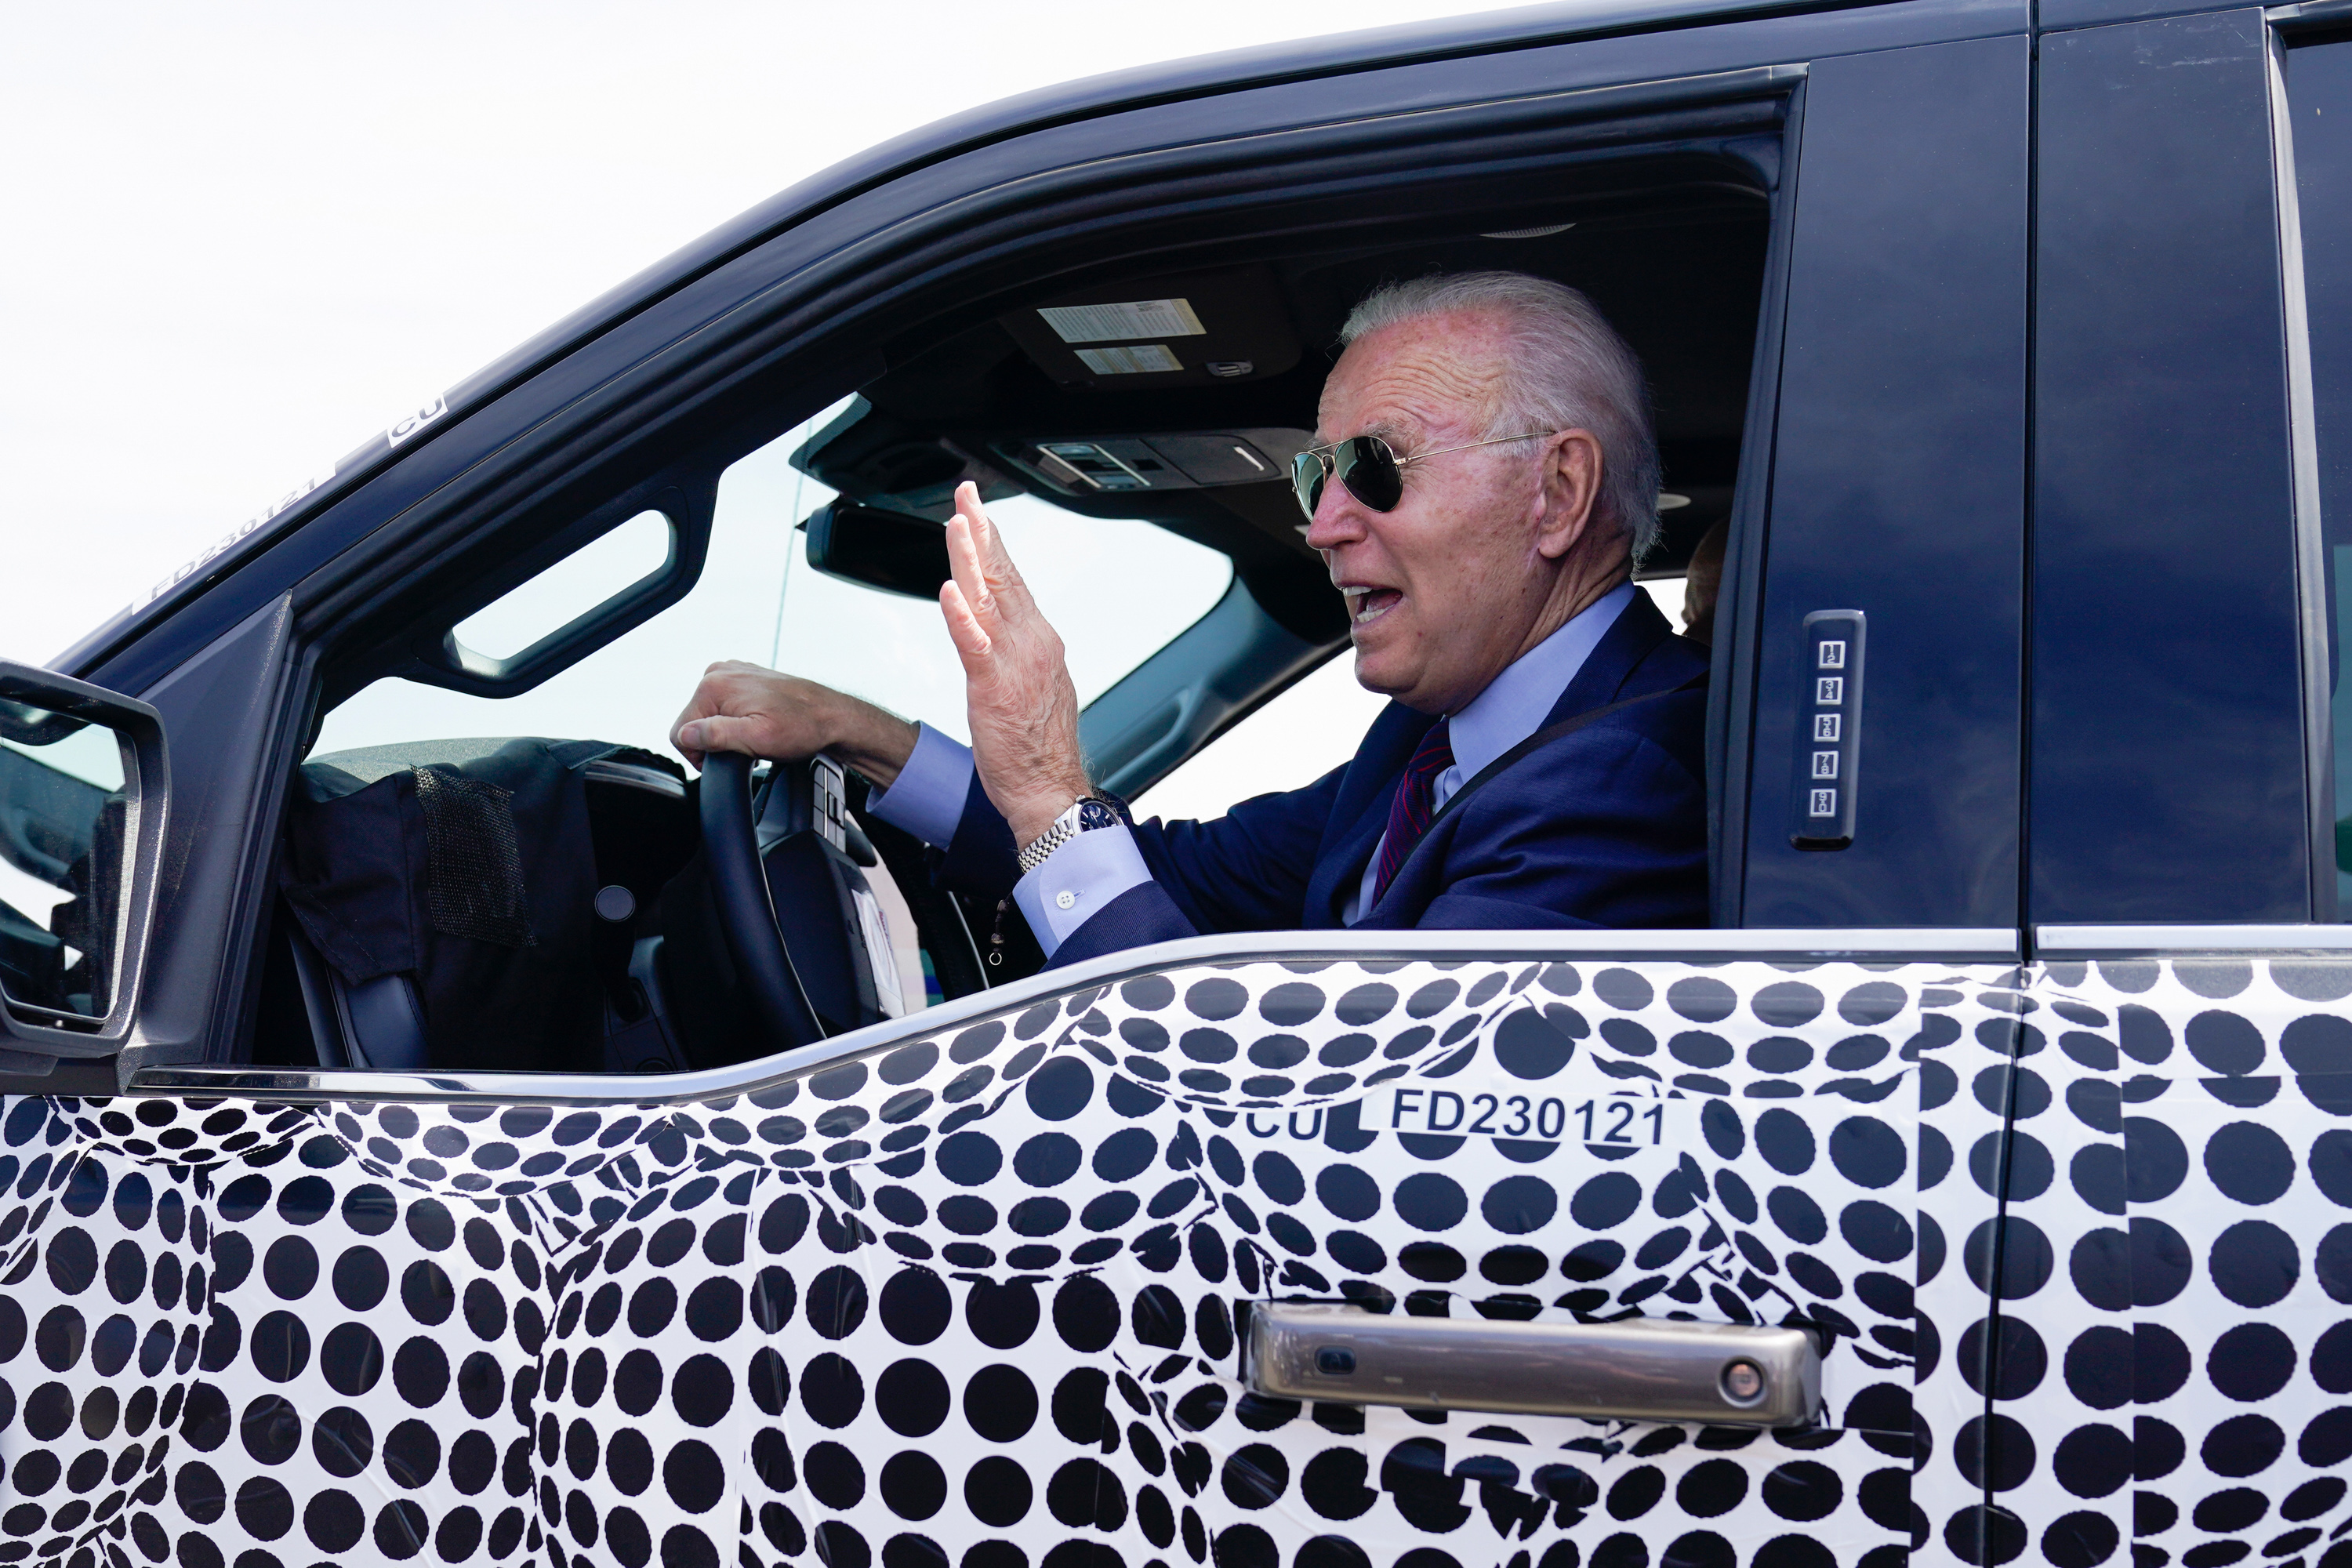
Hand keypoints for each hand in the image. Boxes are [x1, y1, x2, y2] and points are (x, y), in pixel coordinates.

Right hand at [670, 662, 917, 785]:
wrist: (832, 716)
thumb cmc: (802, 727)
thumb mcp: (756, 739)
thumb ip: (716, 736)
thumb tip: (685, 735)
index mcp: (714, 685)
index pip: (680, 732)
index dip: (700, 755)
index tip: (728, 759)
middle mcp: (718, 673)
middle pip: (694, 722)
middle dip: (716, 742)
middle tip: (748, 748)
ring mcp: (732, 672)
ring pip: (709, 716)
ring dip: (728, 732)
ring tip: (756, 737)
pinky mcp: (744, 678)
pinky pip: (725, 707)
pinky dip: (737, 721)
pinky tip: (758, 726)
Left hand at [938, 481, 1090, 844]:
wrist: (1049, 789)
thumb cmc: (1037, 747)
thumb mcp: (1032, 685)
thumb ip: (1016, 650)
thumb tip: (997, 628)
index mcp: (1040, 641)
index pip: (1013, 581)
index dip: (993, 543)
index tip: (979, 514)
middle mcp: (1031, 644)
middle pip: (1002, 577)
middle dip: (982, 532)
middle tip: (968, 496)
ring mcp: (1014, 664)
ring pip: (989, 600)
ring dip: (971, 559)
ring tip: (958, 524)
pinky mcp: (993, 689)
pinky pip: (974, 646)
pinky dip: (961, 617)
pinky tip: (949, 592)